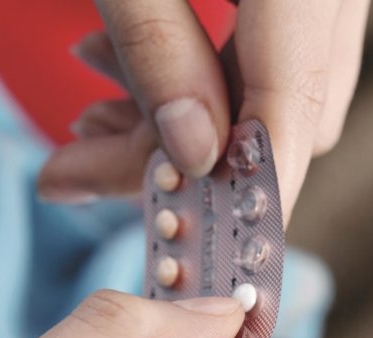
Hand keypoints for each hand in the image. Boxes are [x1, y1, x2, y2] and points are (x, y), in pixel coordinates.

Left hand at [37, 0, 370, 220]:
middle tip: (78, 173)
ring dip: (184, 121)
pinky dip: (201, 77)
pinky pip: (272, 52)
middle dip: (187, 160)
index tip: (193, 256)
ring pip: (280, 88)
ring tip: (88, 118)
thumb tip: (193, 158)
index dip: (246, 195)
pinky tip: (125, 64)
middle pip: (287, 112)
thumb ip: (157, 47)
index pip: (295, 105)